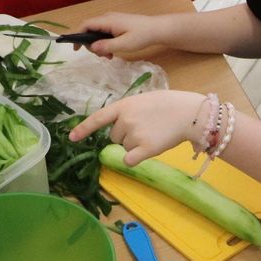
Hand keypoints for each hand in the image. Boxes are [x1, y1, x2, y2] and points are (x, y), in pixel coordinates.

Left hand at [68, 89, 205, 163]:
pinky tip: (148, 150)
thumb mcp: (142, 101)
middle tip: (145, 128)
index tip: (71, 138)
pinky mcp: (145, 149)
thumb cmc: (168, 105)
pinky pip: (129, 159)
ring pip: (124, 148)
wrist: (189, 113)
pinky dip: (134, 158)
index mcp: (123, 106)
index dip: (83, 129)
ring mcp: (134, 135)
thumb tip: (117, 129)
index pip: (98, 118)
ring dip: (135, 145)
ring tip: (152, 134)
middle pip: (114, 137)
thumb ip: (127, 112)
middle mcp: (125, 120)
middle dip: (126, 136)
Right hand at [82, 12, 167, 56]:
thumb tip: (92, 47)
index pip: (86, 25)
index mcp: (108, 21)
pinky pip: (105, 33)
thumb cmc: (142, 36)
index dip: (78, 36)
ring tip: (110, 56)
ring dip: (100, 45)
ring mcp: (112, 20)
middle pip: (90, 30)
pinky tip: (113, 51)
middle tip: (103, 57)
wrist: (157, 29)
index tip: (77, 49)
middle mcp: (108, 18)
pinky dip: (105, 42)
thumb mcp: (124, 44)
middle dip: (92, 45)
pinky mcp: (117, 24)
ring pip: (98, 33)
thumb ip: (107, 46)